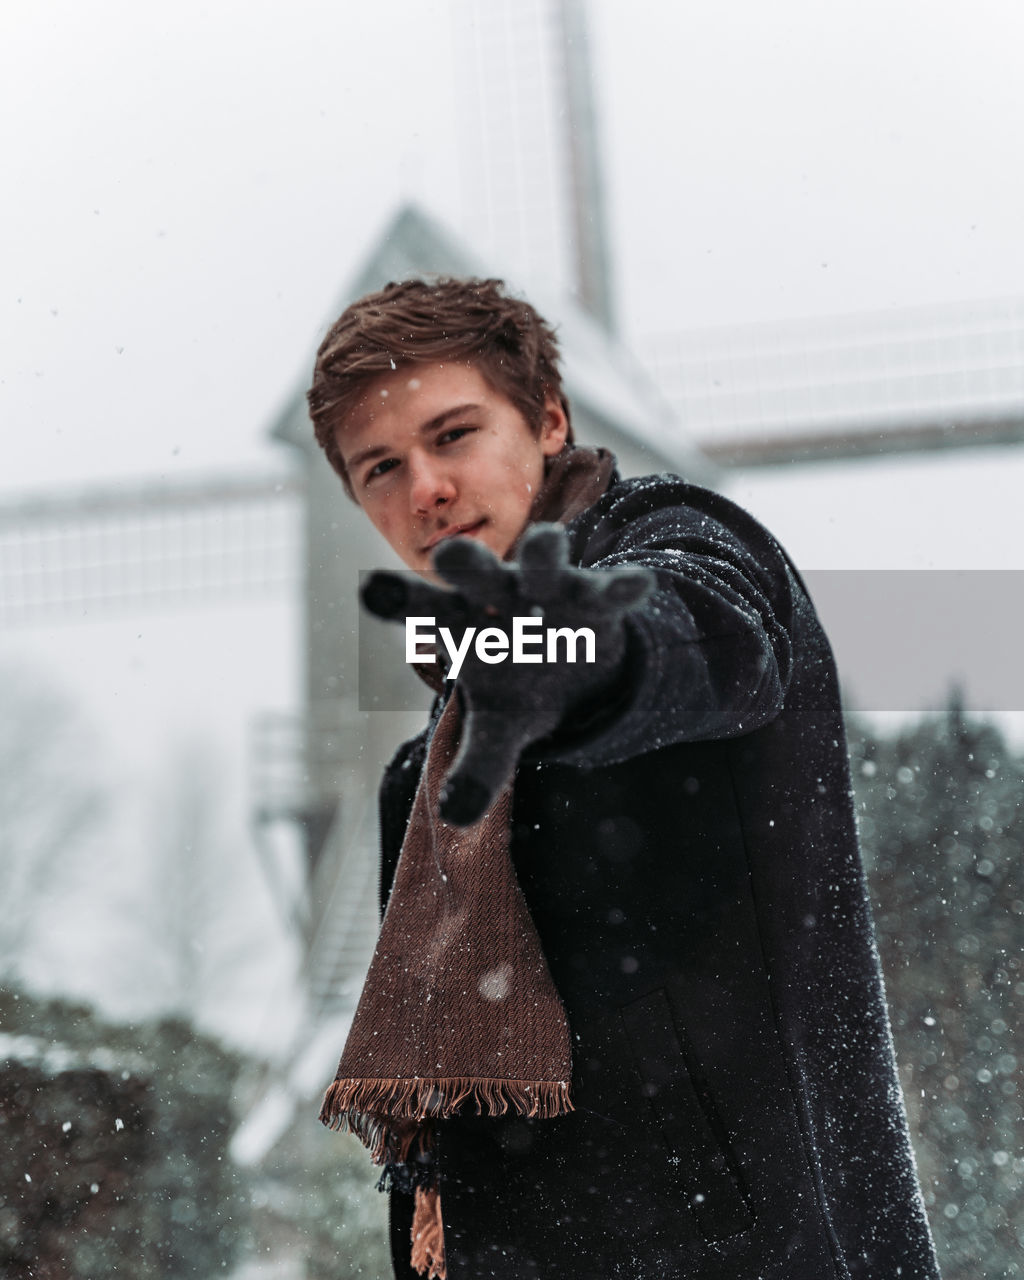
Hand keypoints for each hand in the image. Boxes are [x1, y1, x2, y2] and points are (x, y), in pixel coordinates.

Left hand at [361, 524, 652, 825]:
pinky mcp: (597, 600)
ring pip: (542, 557)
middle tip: (449, 558)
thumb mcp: (499, 730)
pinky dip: (623, 586)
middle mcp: (499, 596)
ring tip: (545, 543)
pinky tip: (638, 585)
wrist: (574, 664)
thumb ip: (478, 768)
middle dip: (464, 560)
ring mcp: (549, 590)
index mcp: (461, 625)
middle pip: (474, 569)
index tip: (372, 591)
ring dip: (543, 551)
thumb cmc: (518, 687)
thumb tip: (453, 818)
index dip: (398, 599)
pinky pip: (611, 589)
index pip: (421, 609)